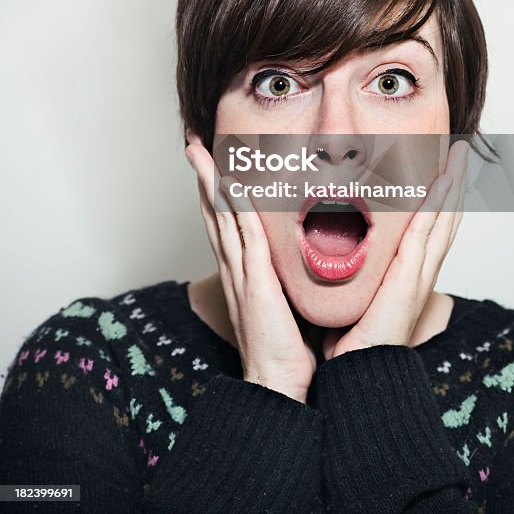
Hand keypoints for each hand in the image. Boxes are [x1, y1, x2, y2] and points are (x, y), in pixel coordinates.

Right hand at [185, 132, 316, 403]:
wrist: (277, 385)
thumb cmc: (286, 349)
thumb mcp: (285, 301)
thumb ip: (286, 277)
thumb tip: (304, 257)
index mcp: (242, 272)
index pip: (224, 222)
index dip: (215, 192)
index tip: (210, 164)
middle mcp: (235, 268)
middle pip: (212, 212)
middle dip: (202, 176)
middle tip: (192, 145)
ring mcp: (241, 273)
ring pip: (221, 217)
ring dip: (209, 181)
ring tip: (198, 152)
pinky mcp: (254, 282)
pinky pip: (244, 236)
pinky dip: (235, 209)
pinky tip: (231, 186)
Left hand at [322, 140, 468, 360]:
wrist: (352, 371)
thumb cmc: (348, 335)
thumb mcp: (351, 286)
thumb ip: (350, 261)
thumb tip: (332, 235)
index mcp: (408, 270)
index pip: (431, 223)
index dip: (441, 194)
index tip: (444, 163)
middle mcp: (420, 270)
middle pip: (446, 216)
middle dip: (455, 180)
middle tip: (463, 149)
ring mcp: (418, 275)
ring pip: (443, 219)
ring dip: (453, 184)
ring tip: (461, 154)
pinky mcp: (409, 281)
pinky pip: (427, 235)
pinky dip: (438, 206)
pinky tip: (444, 182)